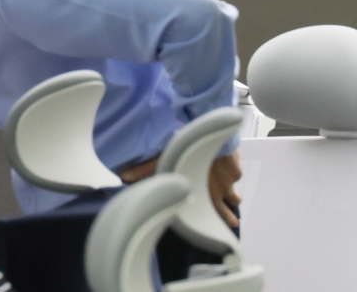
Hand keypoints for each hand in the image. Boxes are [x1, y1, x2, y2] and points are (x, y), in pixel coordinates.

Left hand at [121, 149, 242, 229]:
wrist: (207, 136)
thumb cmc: (186, 153)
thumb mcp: (160, 163)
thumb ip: (144, 171)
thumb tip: (124, 177)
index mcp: (207, 197)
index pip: (219, 214)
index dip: (223, 219)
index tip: (230, 224)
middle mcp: (222, 190)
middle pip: (232, 202)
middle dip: (231, 208)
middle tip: (233, 215)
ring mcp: (230, 176)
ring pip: (234, 186)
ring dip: (232, 187)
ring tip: (230, 189)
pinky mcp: (235, 160)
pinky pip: (235, 167)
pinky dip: (232, 166)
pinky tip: (228, 161)